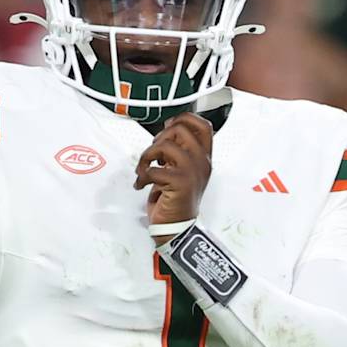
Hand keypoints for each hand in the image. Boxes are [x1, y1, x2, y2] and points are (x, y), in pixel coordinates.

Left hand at [134, 114, 213, 229]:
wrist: (176, 228)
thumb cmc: (176, 201)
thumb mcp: (182, 170)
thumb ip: (178, 150)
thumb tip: (166, 131)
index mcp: (204, 158)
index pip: (203, 125)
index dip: (182, 119)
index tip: (167, 129)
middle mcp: (202, 162)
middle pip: (181, 128)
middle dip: (159, 137)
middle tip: (153, 154)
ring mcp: (192, 172)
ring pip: (166, 145)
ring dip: (147, 155)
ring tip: (144, 169)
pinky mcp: (180, 183)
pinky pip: (154, 168)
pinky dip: (142, 176)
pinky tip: (142, 184)